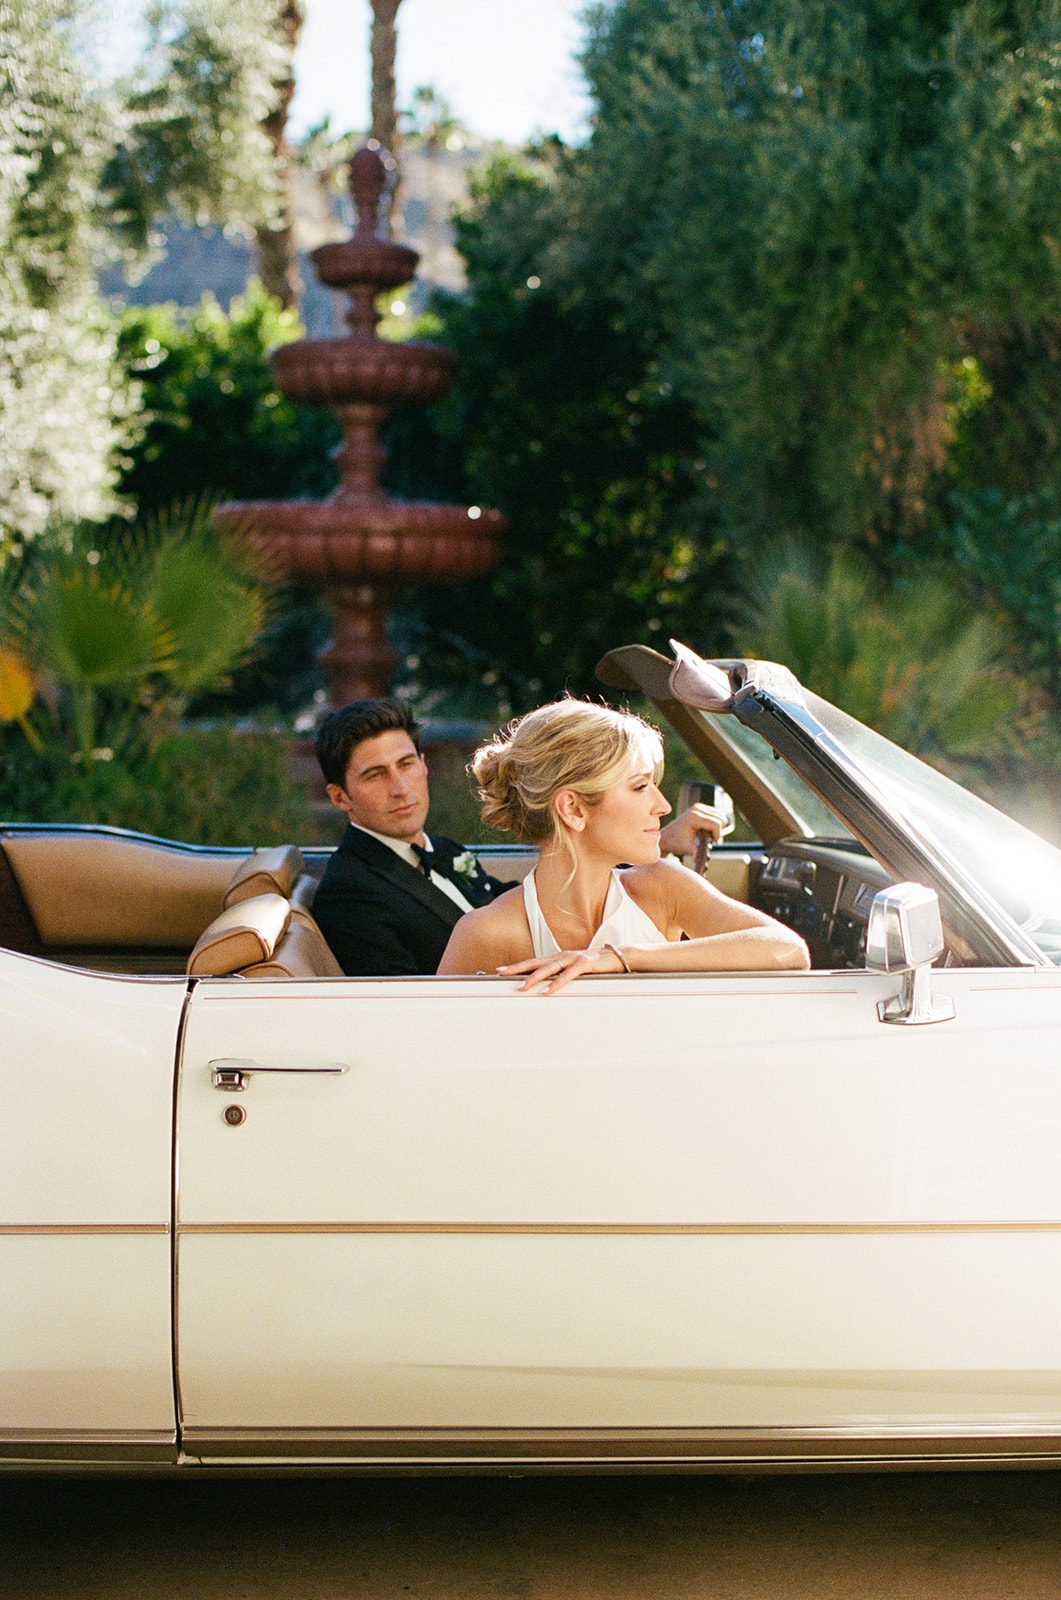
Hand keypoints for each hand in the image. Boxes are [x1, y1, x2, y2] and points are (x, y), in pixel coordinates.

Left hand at [498, 944, 625, 994]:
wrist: (619, 957)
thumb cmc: (596, 965)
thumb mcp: (575, 970)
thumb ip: (562, 976)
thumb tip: (546, 987)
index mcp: (558, 958)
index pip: (534, 962)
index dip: (517, 966)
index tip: (501, 970)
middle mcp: (563, 956)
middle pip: (536, 962)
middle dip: (518, 968)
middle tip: (502, 974)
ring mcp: (574, 958)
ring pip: (550, 968)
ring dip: (535, 978)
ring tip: (522, 986)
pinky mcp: (586, 963)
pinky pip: (569, 974)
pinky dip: (558, 982)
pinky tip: (549, 990)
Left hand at [658, 803, 727, 859]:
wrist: (667, 837)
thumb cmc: (676, 843)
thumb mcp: (687, 848)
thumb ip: (694, 851)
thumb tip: (697, 858)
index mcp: (694, 817)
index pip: (716, 824)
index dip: (717, 835)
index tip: (711, 842)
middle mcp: (697, 809)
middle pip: (721, 819)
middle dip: (717, 831)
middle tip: (708, 839)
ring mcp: (698, 806)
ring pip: (720, 816)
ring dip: (717, 828)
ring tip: (706, 835)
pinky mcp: (700, 807)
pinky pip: (716, 814)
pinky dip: (715, 823)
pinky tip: (706, 830)